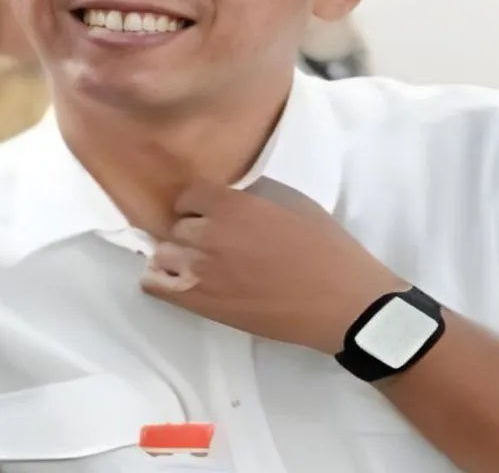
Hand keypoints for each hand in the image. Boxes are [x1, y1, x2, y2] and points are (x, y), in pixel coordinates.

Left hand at [141, 178, 403, 354]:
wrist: (341, 302)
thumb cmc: (327, 249)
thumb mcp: (294, 204)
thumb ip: (254, 198)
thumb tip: (233, 199)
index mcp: (233, 205)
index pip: (189, 194)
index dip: (201, 204)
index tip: (212, 213)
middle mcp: (209, 234)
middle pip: (177, 226)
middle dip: (192, 231)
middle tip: (216, 242)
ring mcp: (201, 270)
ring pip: (164, 254)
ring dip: (178, 255)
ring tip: (201, 264)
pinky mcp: (201, 304)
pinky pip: (156, 286)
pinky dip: (162, 280)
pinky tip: (182, 281)